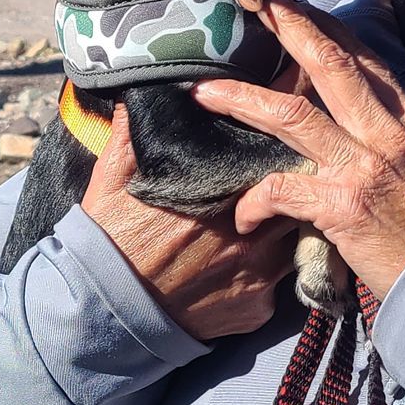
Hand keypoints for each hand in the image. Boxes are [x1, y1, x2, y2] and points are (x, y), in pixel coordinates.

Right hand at [80, 104, 296, 340]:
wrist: (106, 310)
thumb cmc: (110, 240)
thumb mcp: (113, 176)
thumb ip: (134, 131)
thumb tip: (143, 95)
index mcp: (222, 191)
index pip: (276, 155)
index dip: (282, 141)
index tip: (282, 131)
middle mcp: (252, 232)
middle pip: (297, 198)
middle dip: (294, 186)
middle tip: (280, 180)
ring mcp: (261, 274)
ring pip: (295, 240)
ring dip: (284, 230)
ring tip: (264, 224)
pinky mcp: (259, 309)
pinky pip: (277, 285)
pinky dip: (265, 274)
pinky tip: (240, 269)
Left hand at [189, 0, 404, 300]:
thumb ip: (394, 137)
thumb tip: (359, 118)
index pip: (364, 58)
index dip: (325, 26)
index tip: (293, 5)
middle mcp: (387, 134)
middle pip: (330, 65)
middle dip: (289, 29)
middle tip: (255, 5)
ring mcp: (365, 167)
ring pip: (293, 115)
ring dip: (243, 100)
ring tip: (205, 91)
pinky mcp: (344, 207)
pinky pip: (283, 189)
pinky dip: (256, 200)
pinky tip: (242, 215)